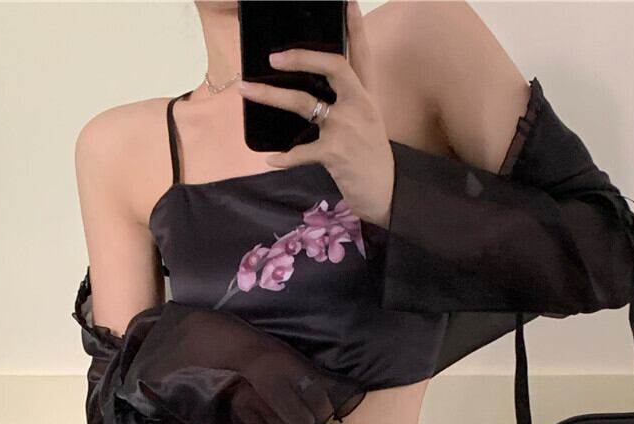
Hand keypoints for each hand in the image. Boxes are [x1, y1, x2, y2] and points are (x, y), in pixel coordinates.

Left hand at [237, 1, 393, 226]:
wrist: (386, 194)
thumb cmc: (371, 159)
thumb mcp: (367, 124)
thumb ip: (346, 103)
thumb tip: (314, 92)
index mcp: (367, 96)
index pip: (361, 54)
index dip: (354, 27)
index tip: (347, 2)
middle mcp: (359, 105)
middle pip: (332, 66)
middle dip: (301, 56)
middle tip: (273, 56)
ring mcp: (346, 128)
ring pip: (303, 103)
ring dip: (271, 95)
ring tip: (247, 89)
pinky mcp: (335, 153)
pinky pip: (300, 151)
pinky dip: (283, 158)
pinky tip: (270, 160)